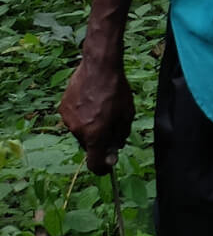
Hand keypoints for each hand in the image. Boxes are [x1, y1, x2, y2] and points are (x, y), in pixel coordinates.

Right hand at [59, 56, 134, 174]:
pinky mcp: (63, 108)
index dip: (102, 168)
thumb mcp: (127, 115)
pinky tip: (91, 101)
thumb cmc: (117, 90)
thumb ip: (120, 136)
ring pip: (81, 131)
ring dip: (90, 126)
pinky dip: (82, 115)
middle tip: (111, 125)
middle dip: (99, 140)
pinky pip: (74, 119)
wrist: (99, 67)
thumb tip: (114, 151)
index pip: (94, 163)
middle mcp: (79, 130)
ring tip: (102, 107)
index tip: (107, 167)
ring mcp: (68, 120)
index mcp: (95, 134)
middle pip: (89, 144)